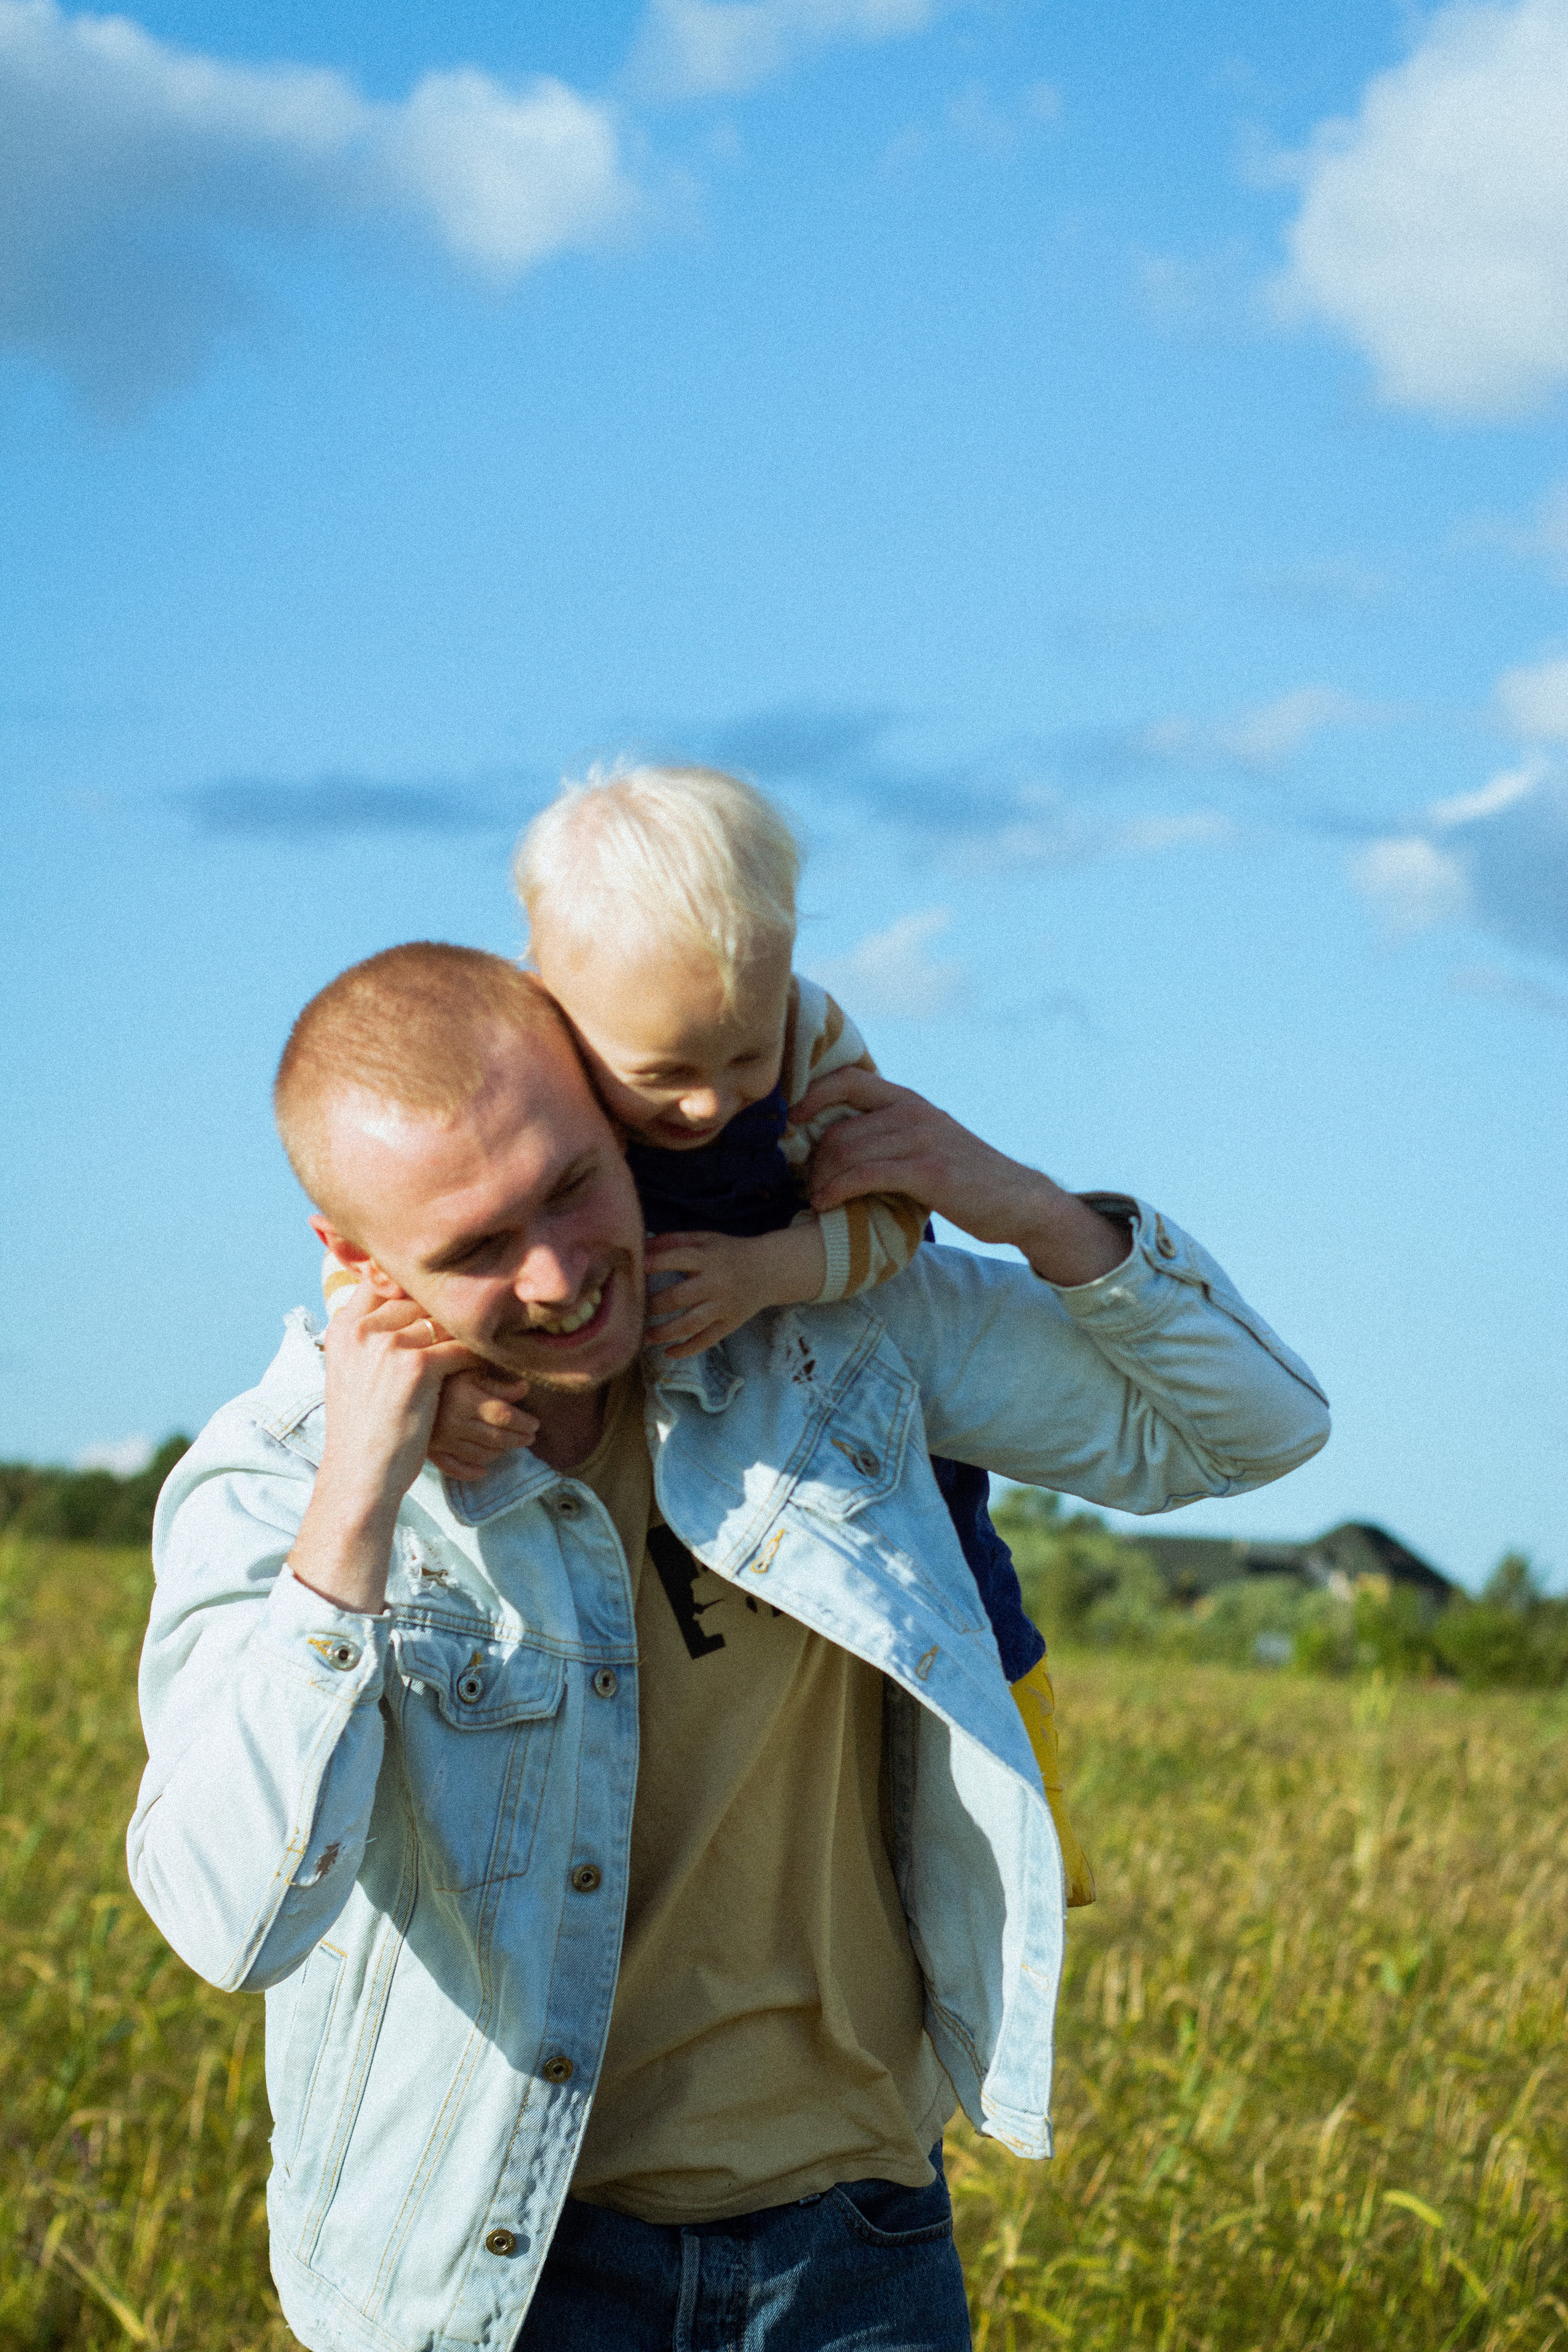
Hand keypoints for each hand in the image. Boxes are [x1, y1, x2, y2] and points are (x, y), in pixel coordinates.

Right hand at [289, 1284, 479, 1613]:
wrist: (360, 1474)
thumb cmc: (361, 1430)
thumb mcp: (351, 1374)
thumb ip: (368, 1340)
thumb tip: (400, 1313)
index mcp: (342, 1329)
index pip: (377, 1280)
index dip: (406, 1282)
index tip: (434, 1292)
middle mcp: (361, 1329)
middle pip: (414, 1296)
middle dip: (443, 1310)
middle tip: (472, 1316)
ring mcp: (389, 1344)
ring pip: (442, 1321)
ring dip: (464, 1333)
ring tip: (485, 1340)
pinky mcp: (417, 1365)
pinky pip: (460, 1347)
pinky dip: (477, 1359)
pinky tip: (486, 1369)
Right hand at [428, 1369, 539, 1480]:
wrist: (396, 1388)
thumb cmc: (438, 1373)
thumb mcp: (467, 1371)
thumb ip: (496, 1383)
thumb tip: (524, 1388)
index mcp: (465, 1399)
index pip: (503, 1415)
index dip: (524, 1422)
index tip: (536, 1423)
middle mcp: (454, 1422)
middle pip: (496, 1437)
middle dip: (518, 1439)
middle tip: (531, 1437)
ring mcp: (442, 1440)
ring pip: (480, 1454)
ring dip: (500, 1452)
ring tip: (510, 1445)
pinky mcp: (431, 1451)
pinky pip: (454, 1468)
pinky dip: (471, 1472)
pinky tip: (482, 1470)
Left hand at [645, 1227, 821, 1358]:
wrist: (769, 1270)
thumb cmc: (728, 1252)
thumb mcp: (704, 1238)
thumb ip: (672, 1241)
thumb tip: (640, 1247)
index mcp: (708, 1257)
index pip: (678, 1259)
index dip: (654, 1264)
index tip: (631, 1270)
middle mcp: (716, 1282)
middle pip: (679, 1297)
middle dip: (652, 1305)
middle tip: (631, 1311)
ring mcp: (724, 1306)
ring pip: (691, 1324)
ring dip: (664, 1333)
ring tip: (643, 1338)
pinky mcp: (731, 1323)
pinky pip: (708, 1340)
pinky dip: (688, 1349)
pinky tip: (669, 1354)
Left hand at [794, 1068, 1128, 1286]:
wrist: (1019, 1201)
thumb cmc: (966, 1177)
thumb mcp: (928, 1141)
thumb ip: (890, 1133)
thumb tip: (838, 1141)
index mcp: (910, 1101)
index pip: (849, 1079)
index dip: (811, 1095)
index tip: (790, 1120)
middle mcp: (913, 1113)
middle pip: (839, 1127)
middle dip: (813, 1158)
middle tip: (804, 1183)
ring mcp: (921, 1140)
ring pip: (846, 1152)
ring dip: (821, 1179)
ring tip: (814, 1198)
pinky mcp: (927, 1172)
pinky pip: (865, 1175)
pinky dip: (837, 1190)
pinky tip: (825, 1205)